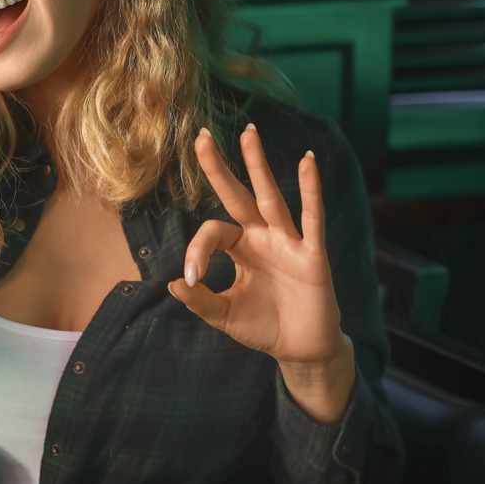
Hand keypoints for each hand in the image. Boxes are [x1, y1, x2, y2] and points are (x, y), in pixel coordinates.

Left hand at [168, 125, 354, 422]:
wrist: (302, 350)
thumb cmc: (264, 327)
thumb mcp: (224, 316)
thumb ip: (200, 300)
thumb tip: (172, 282)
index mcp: (240, 248)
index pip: (212, 232)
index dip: (197, 250)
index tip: (192, 277)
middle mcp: (262, 237)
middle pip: (237, 195)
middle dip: (220, 167)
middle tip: (201, 135)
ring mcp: (288, 242)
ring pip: (270, 197)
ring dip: (258, 165)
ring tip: (248, 133)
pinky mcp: (311, 254)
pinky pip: (311, 217)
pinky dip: (310, 189)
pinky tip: (307, 161)